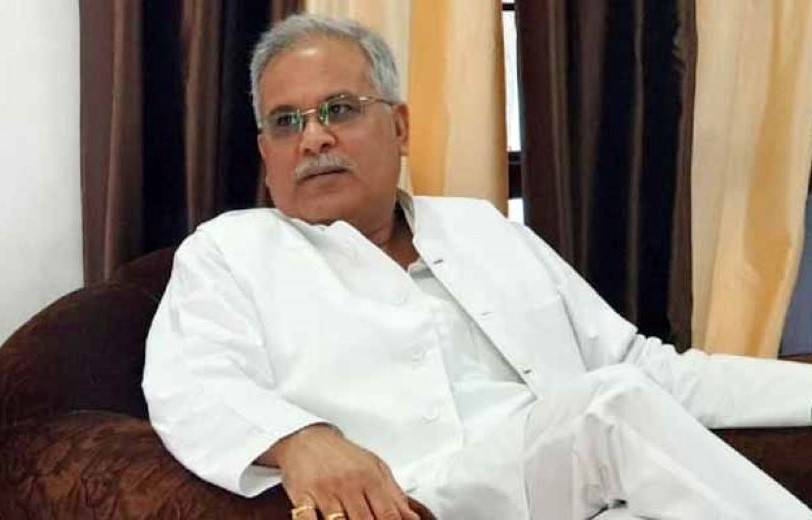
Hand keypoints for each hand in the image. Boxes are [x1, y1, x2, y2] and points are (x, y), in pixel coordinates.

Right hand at [258, 424, 420, 519]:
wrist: (308, 439)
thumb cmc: (344, 457)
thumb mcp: (375, 468)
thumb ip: (395, 495)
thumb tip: (413, 518)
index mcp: (370, 479)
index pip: (388, 514)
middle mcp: (349, 485)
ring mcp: (325, 491)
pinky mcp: (303, 496)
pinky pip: (307, 519)